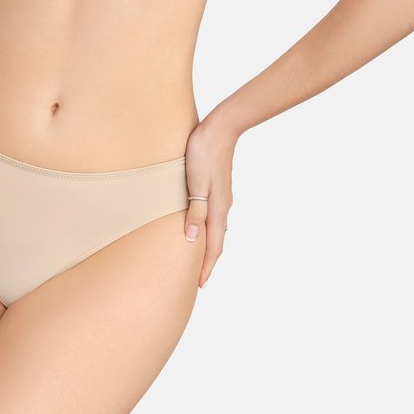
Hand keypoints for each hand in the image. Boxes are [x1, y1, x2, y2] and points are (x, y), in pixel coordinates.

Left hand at [183, 118, 236, 287]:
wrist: (221, 128)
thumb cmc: (204, 153)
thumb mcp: (195, 184)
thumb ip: (194, 211)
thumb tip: (191, 240)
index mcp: (218, 209)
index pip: (213, 246)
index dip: (206, 267)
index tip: (199, 285)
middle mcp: (223, 206)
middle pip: (216, 241)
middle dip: (208, 261)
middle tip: (197, 279)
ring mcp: (222, 197)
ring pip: (215, 228)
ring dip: (207, 245)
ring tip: (197, 257)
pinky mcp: (218, 187)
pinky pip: (213, 216)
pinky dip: (207, 229)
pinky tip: (200, 225)